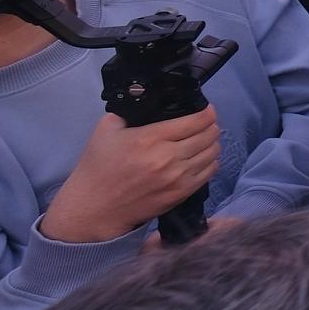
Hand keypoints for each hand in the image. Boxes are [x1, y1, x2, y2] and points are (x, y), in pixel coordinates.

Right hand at [39, 106, 222, 244]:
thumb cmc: (98, 166)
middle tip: (206, 124)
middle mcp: (168, 157)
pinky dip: (210, 162)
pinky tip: (202, 158)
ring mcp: (177, 178)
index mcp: (150, 138)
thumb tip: (152, 103)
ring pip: (212, 153)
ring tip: (205, 140)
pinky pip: (209, 173)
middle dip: (211, 126)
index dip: (207, 112)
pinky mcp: (180, 194)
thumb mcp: (106, 129)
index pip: (195, 121)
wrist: (95, 207)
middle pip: (209, 135)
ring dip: (212, 143)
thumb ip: (130, 112)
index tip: (207, 109)